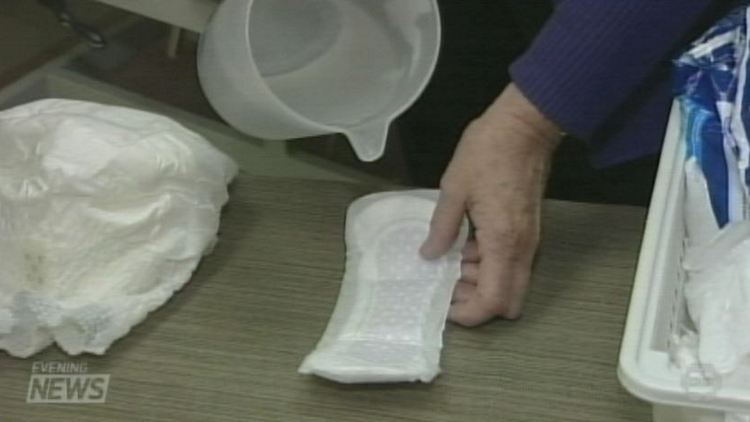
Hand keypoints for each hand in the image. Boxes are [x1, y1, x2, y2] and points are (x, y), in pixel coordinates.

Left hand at [420, 83, 560, 324]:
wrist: (525, 126)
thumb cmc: (489, 151)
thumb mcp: (454, 189)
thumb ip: (442, 228)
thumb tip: (430, 256)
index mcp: (502, 242)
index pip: (492, 301)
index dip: (468, 313)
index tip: (444, 304)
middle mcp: (521, 248)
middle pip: (508, 301)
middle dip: (477, 301)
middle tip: (448, 283)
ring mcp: (529, 240)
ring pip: (510, 284)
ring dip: (482, 281)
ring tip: (451, 258)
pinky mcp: (529, 230)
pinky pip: (511, 263)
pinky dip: (489, 265)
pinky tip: (466, 244)